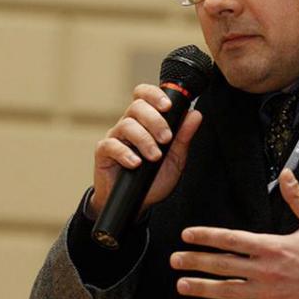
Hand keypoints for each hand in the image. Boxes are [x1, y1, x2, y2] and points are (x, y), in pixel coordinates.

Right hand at [89, 83, 202, 217]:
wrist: (136, 203)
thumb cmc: (153, 178)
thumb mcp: (175, 159)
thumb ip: (183, 137)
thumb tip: (195, 114)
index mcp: (145, 121)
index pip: (144, 95)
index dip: (154, 94)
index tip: (168, 106)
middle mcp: (129, 124)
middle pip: (137, 106)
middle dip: (155, 120)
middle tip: (166, 138)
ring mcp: (115, 137)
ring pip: (126, 125)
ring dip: (144, 140)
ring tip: (154, 156)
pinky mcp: (103, 153)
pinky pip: (111, 145)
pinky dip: (125, 153)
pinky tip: (135, 163)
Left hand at [170, 169, 298, 298]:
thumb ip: (298, 197)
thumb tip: (287, 173)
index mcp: (272, 246)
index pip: (231, 239)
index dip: (206, 236)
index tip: (187, 235)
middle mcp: (265, 270)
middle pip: (222, 265)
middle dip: (195, 261)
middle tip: (174, 260)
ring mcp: (268, 292)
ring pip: (227, 291)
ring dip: (202, 288)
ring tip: (182, 284)